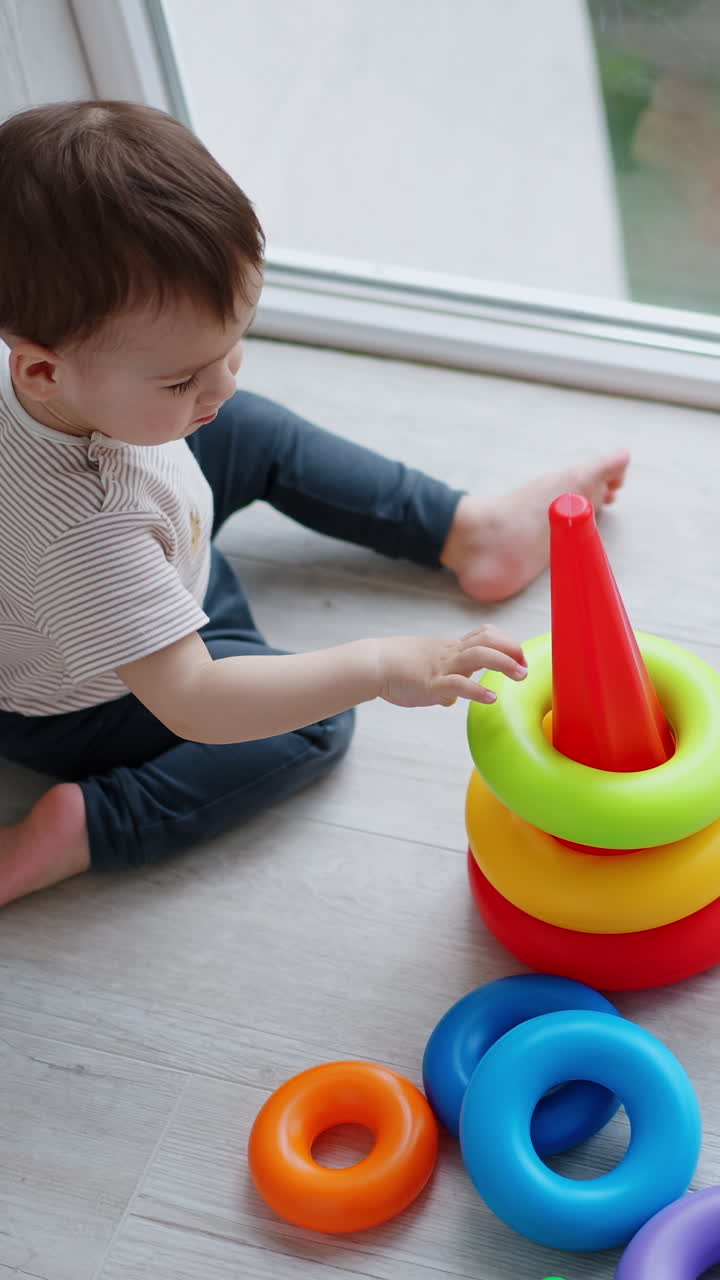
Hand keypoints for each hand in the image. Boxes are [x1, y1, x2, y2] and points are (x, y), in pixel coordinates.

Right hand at [377, 625, 526, 707]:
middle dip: (512, 650)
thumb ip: (442, 682)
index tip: (518, 655)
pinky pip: (458, 685)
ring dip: (504, 663)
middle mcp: (449, 653)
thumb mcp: (424, 670)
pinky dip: (477, 690)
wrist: (373, 663)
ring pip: (478, 656)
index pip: (484, 635)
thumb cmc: (395, 668)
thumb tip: (450, 699)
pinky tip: (490, 698)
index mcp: (449, 648)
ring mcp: (441, 667)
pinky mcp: (431, 684)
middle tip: (525, 665)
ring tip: (520, 675)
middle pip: (488, 640)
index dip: (506, 642)